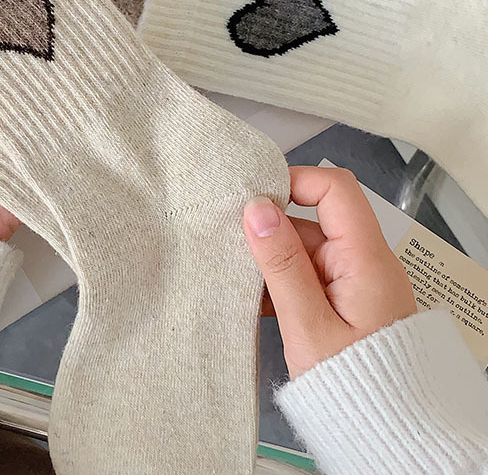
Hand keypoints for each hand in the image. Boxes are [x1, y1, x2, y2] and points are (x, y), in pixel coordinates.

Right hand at [244, 165, 416, 378]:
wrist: (387, 436)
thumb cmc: (352, 386)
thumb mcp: (307, 325)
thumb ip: (280, 263)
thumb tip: (256, 207)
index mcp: (365, 259)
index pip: (335, 189)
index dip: (295, 181)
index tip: (254, 198)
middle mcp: (364, 262)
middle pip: (313, 221)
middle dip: (272, 231)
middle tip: (231, 247)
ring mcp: (355, 282)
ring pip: (306, 250)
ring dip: (272, 262)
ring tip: (239, 281)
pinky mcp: (345, 301)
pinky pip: (309, 275)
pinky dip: (282, 283)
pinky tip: (256, 302)